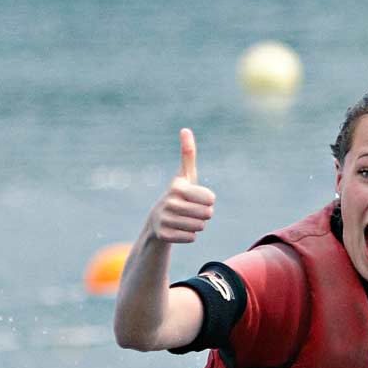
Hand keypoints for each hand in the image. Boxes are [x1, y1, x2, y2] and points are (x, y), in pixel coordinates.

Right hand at [141, 128, 215, 246]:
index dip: (208, 200)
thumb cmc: (179, 195)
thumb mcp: (185, 175)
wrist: (157, 220)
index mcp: (177, 187)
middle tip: (192, 211)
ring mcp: (165, 219)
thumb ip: (188, 154)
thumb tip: (185, 129)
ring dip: (197, 225)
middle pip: (207, 214)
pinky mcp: (164, 235)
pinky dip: (189, 235)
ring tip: (185, 219)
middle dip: (204, 214)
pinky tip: (179, 229)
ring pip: (199, 226)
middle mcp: (169, 202)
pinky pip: (191, 238)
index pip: (210, 199)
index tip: (196, 198)